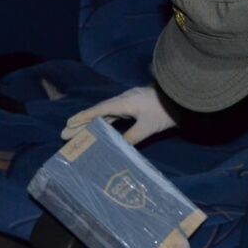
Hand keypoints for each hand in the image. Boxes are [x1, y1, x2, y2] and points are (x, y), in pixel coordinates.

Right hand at [61, 86, 176, 145]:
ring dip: (93, 124)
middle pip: (98, 114)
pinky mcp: (136, 107)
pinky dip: (106, 123)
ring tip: (79, 134)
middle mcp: (123, 101)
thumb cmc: (164, 111)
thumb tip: (118, 148)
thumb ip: (132, 138)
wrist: (182, 99)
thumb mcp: (148, 127)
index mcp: (122, 103)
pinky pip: (116, 115)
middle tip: (65, 134)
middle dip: (82, 124)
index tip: (68, 125)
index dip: (82, 118)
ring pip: (106, 115)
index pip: (97, 111)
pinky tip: (101, 130)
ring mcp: (129, 104)